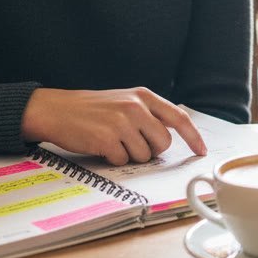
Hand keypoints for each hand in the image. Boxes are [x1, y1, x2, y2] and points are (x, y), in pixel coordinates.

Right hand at [21, 87, 206, 165]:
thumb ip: (149, 113)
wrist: (55, 109)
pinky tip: (100, 145)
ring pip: (144, 155)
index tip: (201, 150)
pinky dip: (113, 159)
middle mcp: (136, 107)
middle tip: (131, 143)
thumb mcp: (124, 101)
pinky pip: (123, 161)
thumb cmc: (92, 109)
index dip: (194, 136)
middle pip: (163, 143)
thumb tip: (173, 136)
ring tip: (112, 140)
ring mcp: (122, 123)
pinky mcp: (107, 139)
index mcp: (143, 96)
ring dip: (130, 155)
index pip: (179, 118)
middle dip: (151, 150)